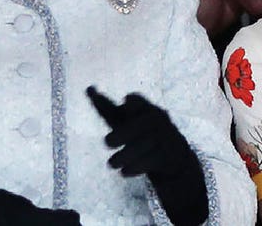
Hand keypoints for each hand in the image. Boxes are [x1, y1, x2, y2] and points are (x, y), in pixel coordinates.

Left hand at [86, 87, 207, 225]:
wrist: (173, 159)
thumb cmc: (141, 134)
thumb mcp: (124, 121)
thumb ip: (107, 107)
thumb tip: (88, 89)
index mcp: (145, 108)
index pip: (138, 101)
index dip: (133, 102)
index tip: (123, 105)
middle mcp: (158, 120)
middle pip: (142, 124)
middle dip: (124, 133)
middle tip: (106, 142)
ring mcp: (166, 138)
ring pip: (147, 143)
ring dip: (126, 154)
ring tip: (111, 164)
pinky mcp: (170, 156)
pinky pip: (154, 159)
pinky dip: (137, 166)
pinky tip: (124, 172)